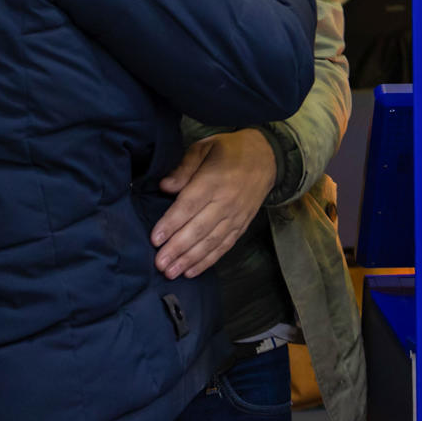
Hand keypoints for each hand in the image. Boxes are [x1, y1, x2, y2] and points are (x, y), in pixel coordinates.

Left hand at [151, 130, 276, 279]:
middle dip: (177, 248)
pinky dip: (208, 260)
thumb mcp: (204, 147)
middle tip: (160, 264)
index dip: (171, 223)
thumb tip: (165, 186)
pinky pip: (224, 246)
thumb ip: (184, 167)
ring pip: (211, 242)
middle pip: (199, 229)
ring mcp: (236, 216)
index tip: (155, 239)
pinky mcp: (242, 226)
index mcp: (213, 181)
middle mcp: (226, 202)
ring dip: (190, 259)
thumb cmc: (229, 150)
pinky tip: (192, 270)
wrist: (266, 157)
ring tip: (172, 273)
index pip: (189, 206)